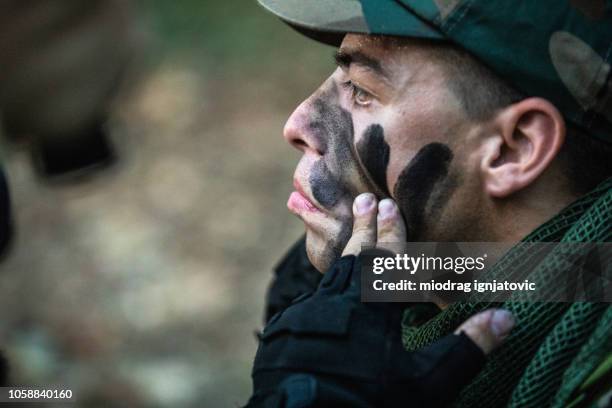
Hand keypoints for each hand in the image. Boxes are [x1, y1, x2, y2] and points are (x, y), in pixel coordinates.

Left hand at [247, 193, 514, 406]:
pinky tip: (327, 288)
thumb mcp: (427, 381)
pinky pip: (310, 297)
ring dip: (343, 252)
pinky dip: (325, 285)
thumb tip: (507, 316)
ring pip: (330, 274)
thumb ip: (467, 347)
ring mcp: (309, 314)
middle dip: (363, 228)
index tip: (390, 206)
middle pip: (355, 256)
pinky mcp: (287, 330)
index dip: (392, 233)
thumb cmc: (370, 400)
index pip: (388, 260)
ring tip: (351, 235)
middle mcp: (339, 301)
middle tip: (364, 201)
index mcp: (374, 306)